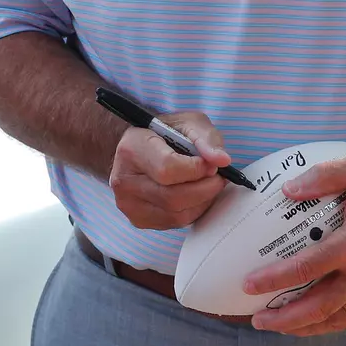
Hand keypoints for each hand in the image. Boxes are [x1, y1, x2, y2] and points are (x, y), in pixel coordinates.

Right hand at [108, 111, 233, 230]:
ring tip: (208, 185)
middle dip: (205, 189)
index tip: (211, 164)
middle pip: (172, 197)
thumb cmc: (166, 133)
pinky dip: (193, 211)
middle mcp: (124, 179)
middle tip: (218, 178)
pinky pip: (174, 223)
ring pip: (175, 214)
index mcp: (132, 148)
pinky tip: (196, 196)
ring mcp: (128, 203)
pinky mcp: (137, 219)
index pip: (167, 169)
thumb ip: (206, 138)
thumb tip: (222, 161)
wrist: (141, 149)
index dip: (196, 169)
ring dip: (202, 202)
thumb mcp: (188, 123)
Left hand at [243, 149, 345, 335]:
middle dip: (283, 317)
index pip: (306, 268)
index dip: (274, 279)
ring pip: (335, 318)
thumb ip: (323, 176)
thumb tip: (289, 190)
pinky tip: (311, 319)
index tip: (249, 283)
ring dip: (302, 326)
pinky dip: (327, 322)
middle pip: (317, 307)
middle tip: (256, 317)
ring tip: (277, 325)